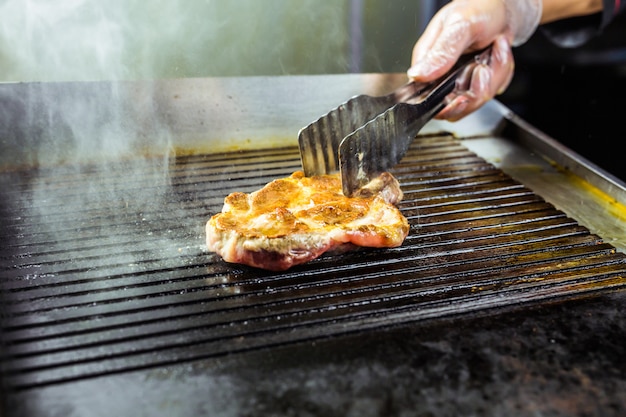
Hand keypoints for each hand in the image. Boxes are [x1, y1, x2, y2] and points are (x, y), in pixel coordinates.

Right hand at [407, 0, 540, 120]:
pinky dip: (501, 73)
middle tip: (484, 65)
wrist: (503, 7)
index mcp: (427, 62)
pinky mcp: (475, 83)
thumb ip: (441, 52)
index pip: (428, 99)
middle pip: (455, 107)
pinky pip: (490, 92)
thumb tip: (418, 75)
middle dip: (478, 88)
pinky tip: (497, 54)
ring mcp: (459, 81)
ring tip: (494, 49)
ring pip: (476, 101)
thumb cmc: (479, 8)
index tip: (466, 89)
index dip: (449, 102)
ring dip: (494, 75)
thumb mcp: (459, 25)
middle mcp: (440, 75)